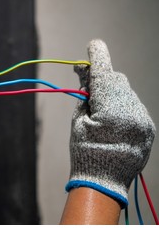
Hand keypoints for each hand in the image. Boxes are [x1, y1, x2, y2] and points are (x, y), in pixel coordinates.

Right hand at [66, 39, 155, 207]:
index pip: (104, 75)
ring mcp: (144, 121)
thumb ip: (86, 95)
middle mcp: (134, 113)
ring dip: (112, 94)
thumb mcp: (78, 121)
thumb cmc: (84, 152)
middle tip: (86, 84)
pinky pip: (134, 106)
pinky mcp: (149, 128)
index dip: (98, 58)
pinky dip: (121, 106)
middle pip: (117, 81)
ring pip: (126, 93)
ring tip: (99, 111)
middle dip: (102, 79)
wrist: (103, 183)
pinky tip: (112, 119)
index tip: (93, 44)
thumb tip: (87, 73)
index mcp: (112, 112)